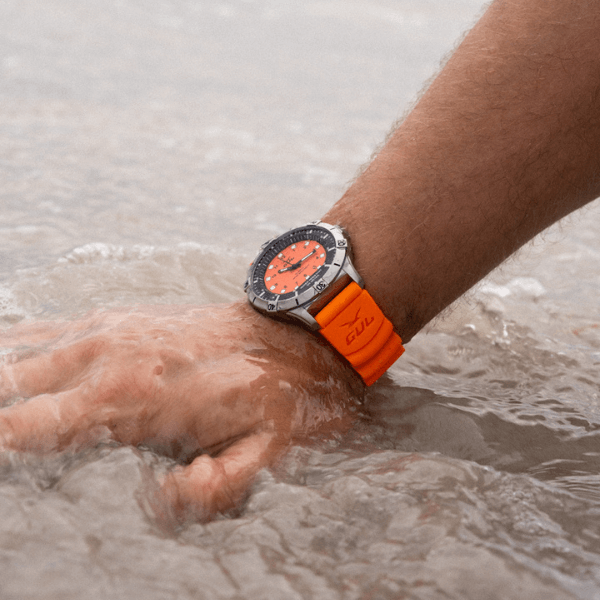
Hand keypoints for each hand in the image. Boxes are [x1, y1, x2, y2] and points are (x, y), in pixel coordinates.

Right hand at [0, 301, 363, 521]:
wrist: (290, 338)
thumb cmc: (269, 398)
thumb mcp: (257, 458)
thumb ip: (210, 490)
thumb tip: (168, 492)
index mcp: (132, 394)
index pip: (26, 425)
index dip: (3, 445)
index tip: (6, 463)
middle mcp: (110, 354)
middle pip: (12, 384)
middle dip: (3, 417)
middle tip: (13, 444)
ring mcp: (112, 328)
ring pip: (23, 352)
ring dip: (10, 382)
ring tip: (13, 412)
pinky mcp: (120, 317)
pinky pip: (51, 329)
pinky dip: (24, 349)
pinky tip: (19, 367)